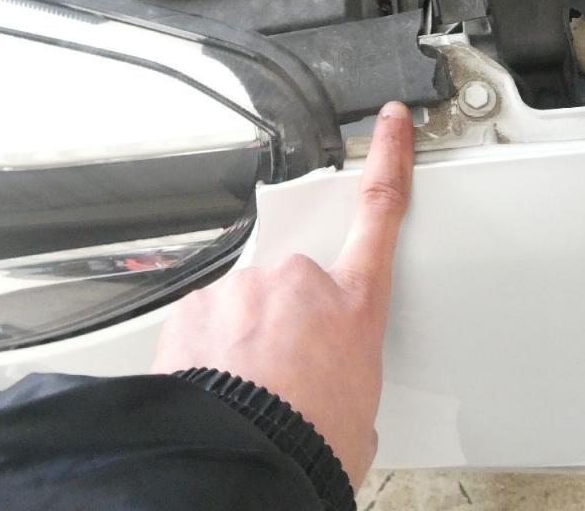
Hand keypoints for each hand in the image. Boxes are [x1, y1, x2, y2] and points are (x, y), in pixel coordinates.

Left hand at [152, 100, 414, 487]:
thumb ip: (350, 374)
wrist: (242, 463)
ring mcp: (244, 289)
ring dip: (244, 339)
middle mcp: (300, 283)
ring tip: (247, 391)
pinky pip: (203, 322)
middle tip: (284, 374)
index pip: (380, 211)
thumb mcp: (360, 412)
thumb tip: (333, 389)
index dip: (388, 156)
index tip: (389, 121)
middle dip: (288, 319)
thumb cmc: (307, 445)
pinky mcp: (195, 306)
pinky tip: (213, 386)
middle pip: (297, 285)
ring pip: (245, 305)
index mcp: (354, 305)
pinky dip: (205, 351)